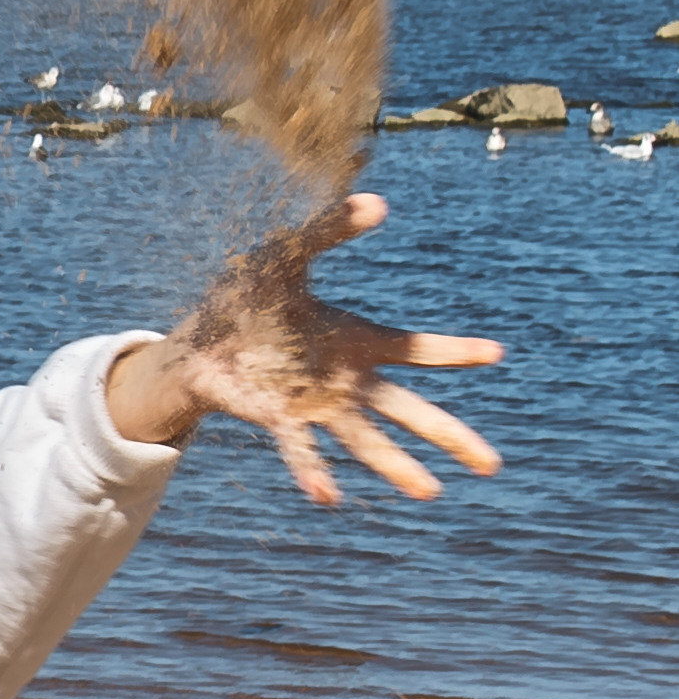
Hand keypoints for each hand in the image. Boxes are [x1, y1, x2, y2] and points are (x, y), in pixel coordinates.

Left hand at [105, 193, 502, 505]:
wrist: (199, 337)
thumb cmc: (247, 296)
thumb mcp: (287, 255)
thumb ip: (328, 230)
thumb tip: (377, 202)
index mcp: (357, 340)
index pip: (417, 349)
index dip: (455, 352)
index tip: (498, 353)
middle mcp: (346, 381)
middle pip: (409, 411)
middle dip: (450, 436)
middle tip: (492, 465)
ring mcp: (316, 404)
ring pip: (366, 442)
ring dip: (397, 467)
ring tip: (431, 493)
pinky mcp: (279, 418)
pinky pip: (301, 449)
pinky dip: (313, 471)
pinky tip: (328, 496)